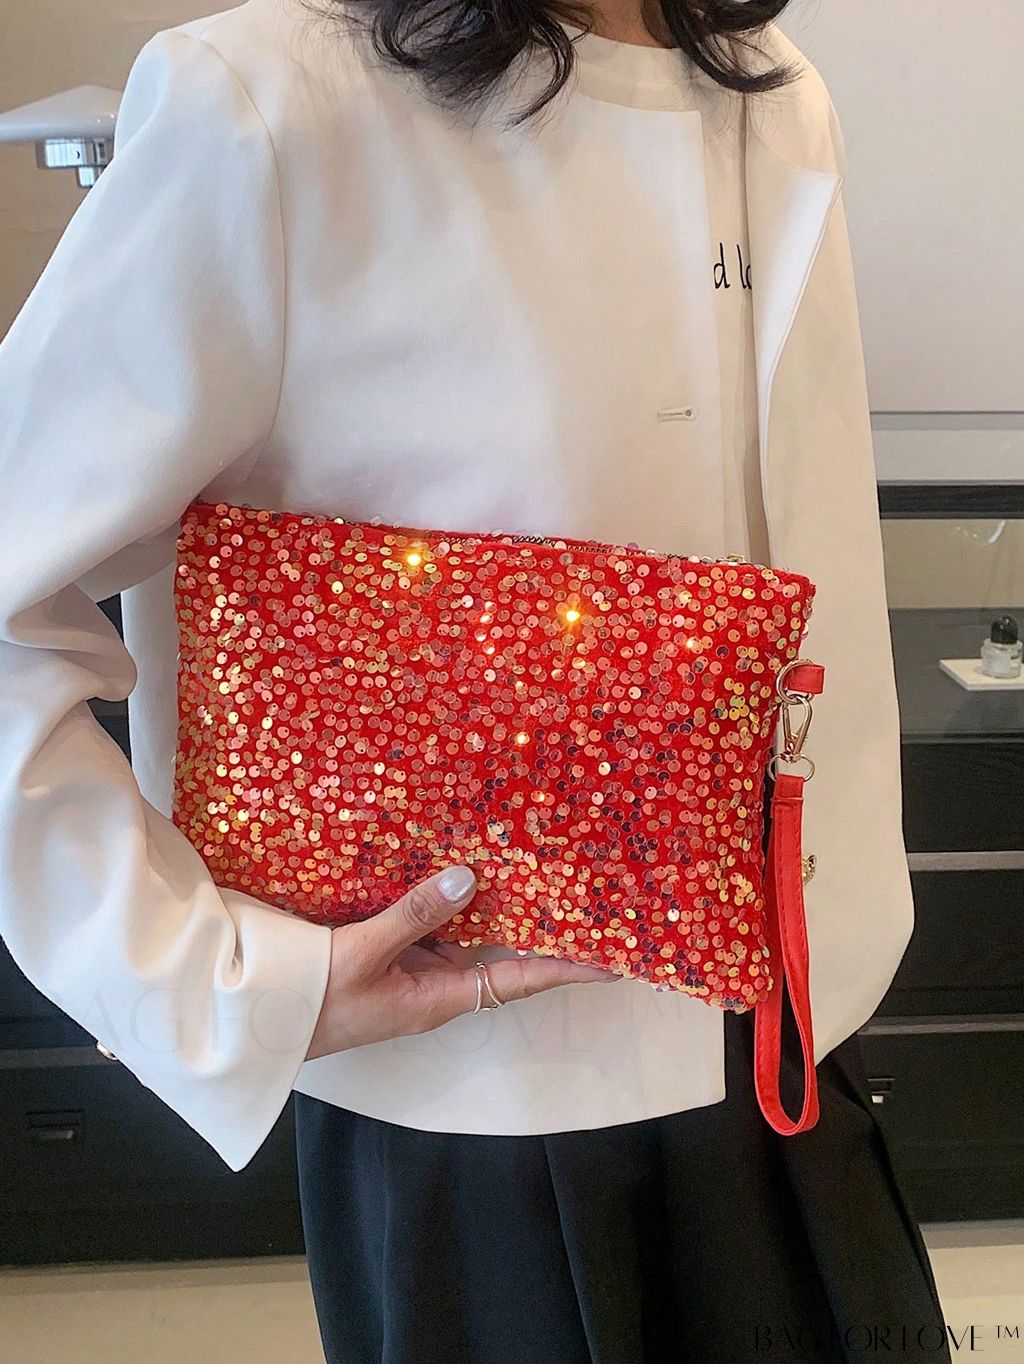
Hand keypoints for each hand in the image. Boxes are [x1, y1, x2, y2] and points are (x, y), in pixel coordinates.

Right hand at [305, 865, 617, 1059]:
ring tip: (534, 872)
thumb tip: (470, 878)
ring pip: (466, 938)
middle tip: (580, 900)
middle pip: (501, 957)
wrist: (261, 1020)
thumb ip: (415, 915)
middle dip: (540, 931)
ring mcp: (413, 973)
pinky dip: (450, 903)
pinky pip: (432, 929)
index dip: (565, 969)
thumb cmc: (314, 998)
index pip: (518, 981)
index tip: (610, 960)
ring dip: (494, 909)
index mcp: (440, 998)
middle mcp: (436, 987)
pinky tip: (459, 871)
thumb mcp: (363, 952)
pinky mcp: (390, 958)